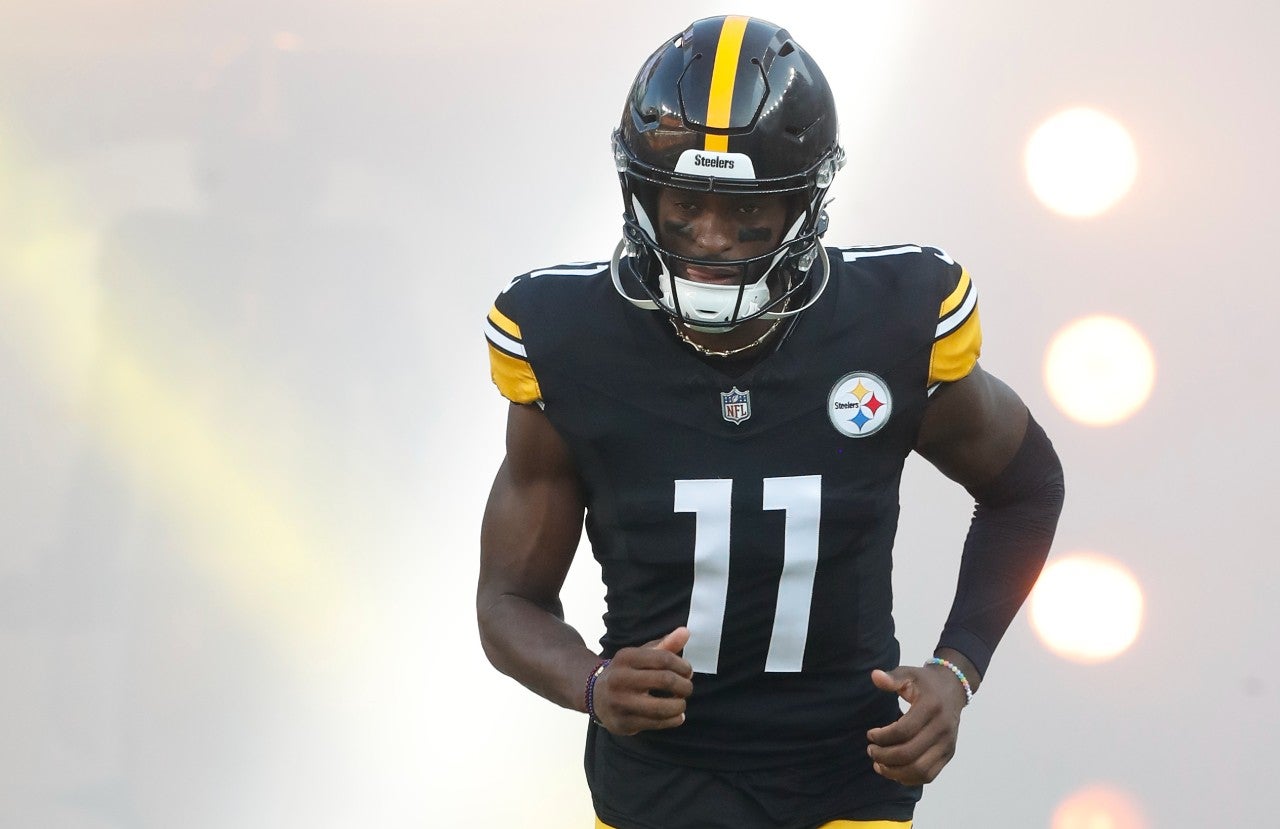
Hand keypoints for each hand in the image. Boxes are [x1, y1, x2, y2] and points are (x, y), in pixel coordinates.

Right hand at [592, 627, 693, 734]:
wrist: (595, 696)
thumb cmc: (626, 673)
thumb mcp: (641, 655)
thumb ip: (665, 644)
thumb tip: (686, 631)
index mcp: (626, 657)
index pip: (663, 658)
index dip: (682, 666)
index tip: (688, 672)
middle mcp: (620, 679)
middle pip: (665, 680)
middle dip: (684, 686)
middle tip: (687, 688)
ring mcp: (620, 703)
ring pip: (662, 707)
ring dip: (680, 706)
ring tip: (681, 703)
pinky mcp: (623, 723)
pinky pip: (656, 724)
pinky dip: (673, 720)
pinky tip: (677, 716)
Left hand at [865, 664, 966, 785]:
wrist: (953, 689)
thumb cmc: (926, 682)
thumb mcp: (909, 673)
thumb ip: (892, 678)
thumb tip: (874, 676)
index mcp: (931, 707)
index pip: (904, 730)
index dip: (883, 737)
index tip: (870, 734)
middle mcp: (942, 729)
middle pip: (910, 753)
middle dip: (884, 756)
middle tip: (871, 750)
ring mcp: (947, 744)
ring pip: (920, 770)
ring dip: (895, 772)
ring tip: (879, 764)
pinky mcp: (948, 755)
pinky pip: (929, 775)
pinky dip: (909, 778)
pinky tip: (894, 771)